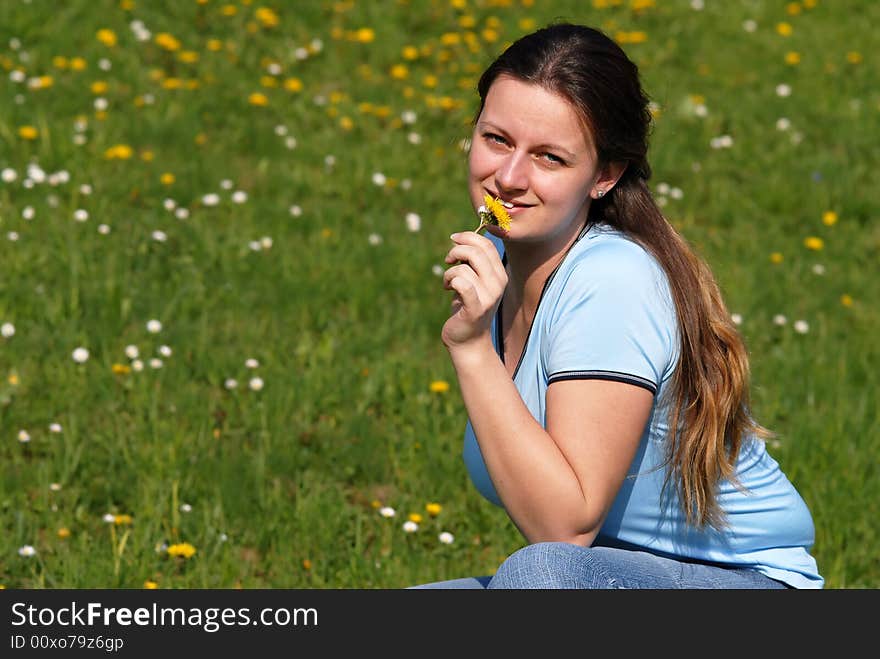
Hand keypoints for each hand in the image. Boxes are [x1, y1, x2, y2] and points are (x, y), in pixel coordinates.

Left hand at [441, 231, 507, 349]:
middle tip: (448, 261)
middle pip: (476, 252)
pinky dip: (450, 282)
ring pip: (463, 269)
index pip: (487, 245)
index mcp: (499, 274)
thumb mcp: (474, 281)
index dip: (468, 236)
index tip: (453, 239)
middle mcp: (498, 284)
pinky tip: (447, 288)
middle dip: (455, 251)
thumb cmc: (467, 307)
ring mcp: (489, 297)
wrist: (469, 341)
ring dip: (448, 273)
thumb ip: (472, 262)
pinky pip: (462, 285)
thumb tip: (460, 238)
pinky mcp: (476, 309)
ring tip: (447, 283)